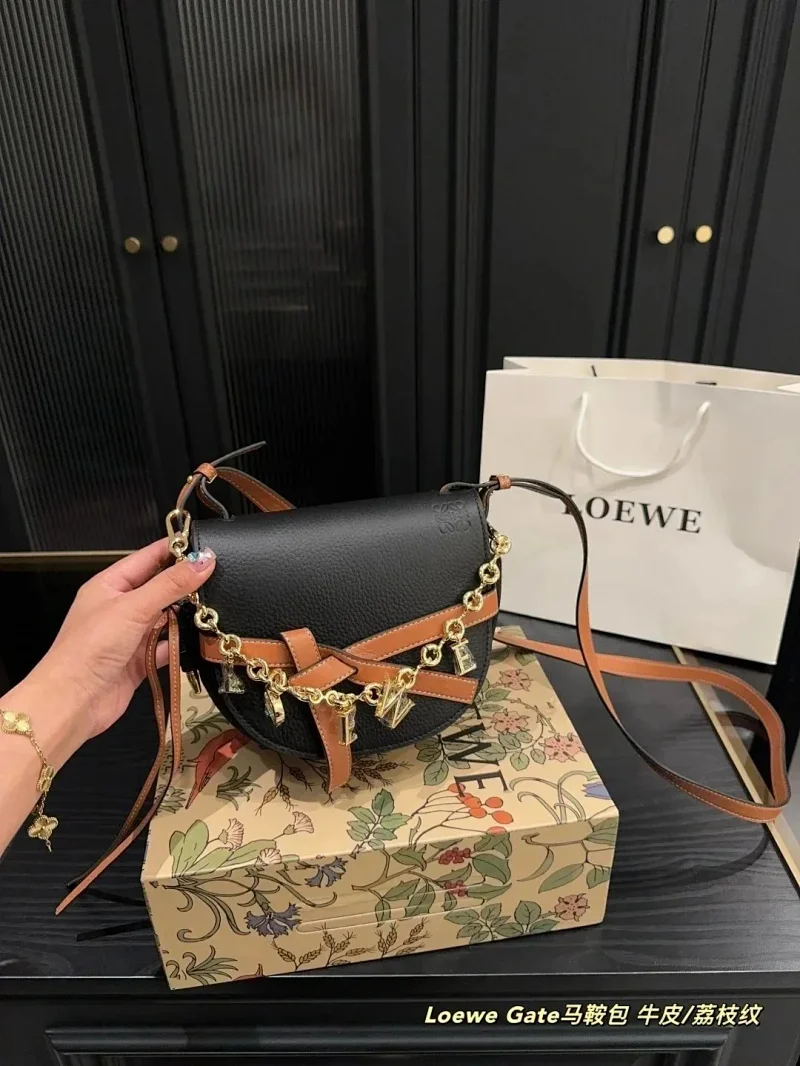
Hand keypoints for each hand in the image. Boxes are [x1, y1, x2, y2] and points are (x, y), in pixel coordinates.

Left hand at [29, 540, 215, 743]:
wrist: (72, 702)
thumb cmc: (89, 648)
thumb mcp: (133, 607)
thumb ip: (171, 584)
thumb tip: (204, 560)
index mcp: (110, 585)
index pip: (148, 558)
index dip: (175, 550)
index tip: (206, 546)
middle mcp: (119, 608)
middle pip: (159, 588)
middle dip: (185, 585)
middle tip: (218, 578)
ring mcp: (129, 636)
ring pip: (165, 618)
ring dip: (185, 616)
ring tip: (213, 608)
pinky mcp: (138, 662)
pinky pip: (166, 648)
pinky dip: (181, 645)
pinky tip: (199, 640)